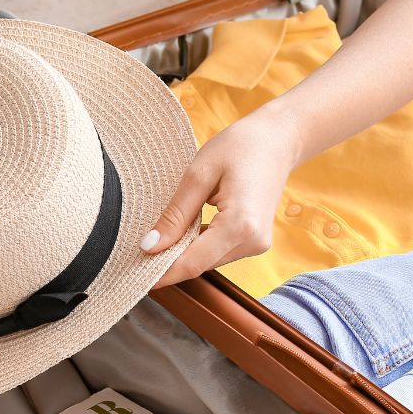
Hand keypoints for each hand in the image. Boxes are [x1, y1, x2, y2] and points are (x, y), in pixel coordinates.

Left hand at [143, 110, 300, 288]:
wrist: (279, 139)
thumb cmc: (240, 146)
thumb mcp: (199, 175)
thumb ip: (175, 215)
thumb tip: (149, 246)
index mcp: (241, 225)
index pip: (192, 262)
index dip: (162, 272)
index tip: (133, 275)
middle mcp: (253, 242)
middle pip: (200, 264)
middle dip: (168, 263)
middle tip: (136, 255)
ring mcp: (257, 244)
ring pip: (208, 261)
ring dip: (183, 254)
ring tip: (156, 240)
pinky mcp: (255, 241)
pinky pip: (219, 251)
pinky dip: (198, 246)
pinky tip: (182, 233)